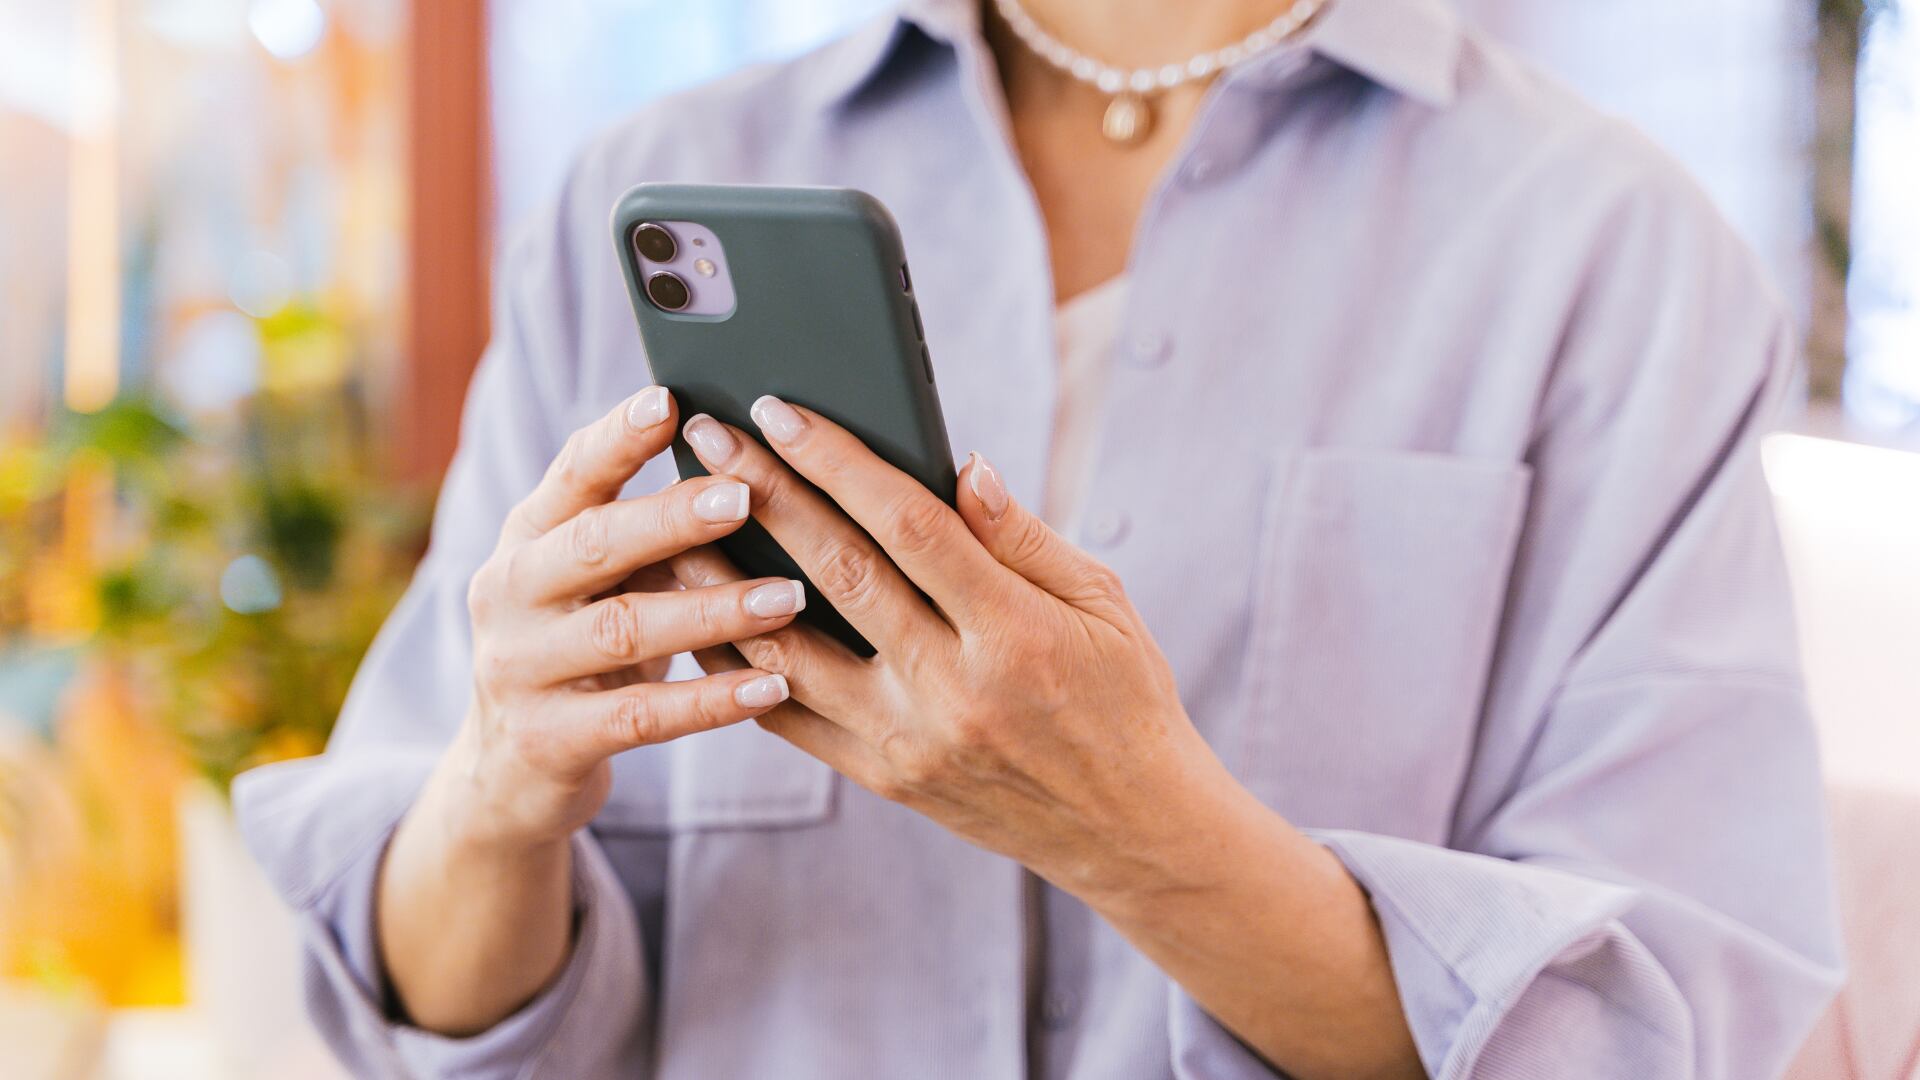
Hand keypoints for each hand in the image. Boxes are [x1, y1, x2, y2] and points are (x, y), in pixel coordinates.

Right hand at [450, 386, 808, 847]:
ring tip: (789, 597)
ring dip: (712, 611)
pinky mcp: (547, 740)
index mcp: (527, 537)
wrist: (509, 771)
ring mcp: (519, 668)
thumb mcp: (598, 582)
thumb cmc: (584, 649)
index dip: (618, 437)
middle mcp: (509, 593)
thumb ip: (651, 531)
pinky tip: (771, 686)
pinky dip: (710, 700)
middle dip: (671, 517)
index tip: (672, 400)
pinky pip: (639, 717)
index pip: (571, 474)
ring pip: (622, 629)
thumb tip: (755, 468)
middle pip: (593, 544)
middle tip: (746, 495)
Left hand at [671, 398, 1242, 900]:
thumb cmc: (1122, 695)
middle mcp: (953, 688)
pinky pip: (789, 716)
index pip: (910, 524)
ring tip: (672, 523)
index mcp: (1015, 630)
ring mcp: (909, 739)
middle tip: (705, 438)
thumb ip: (1022, 536)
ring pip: (789, 648)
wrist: (1128, 828)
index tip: (781, 410)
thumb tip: (959, 466)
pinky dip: (738, 664)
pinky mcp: (883, 778)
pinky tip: (699, 616)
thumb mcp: (1102, 601)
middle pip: (837, 572)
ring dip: (722, 581)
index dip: (838, 461)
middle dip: (763, 494)